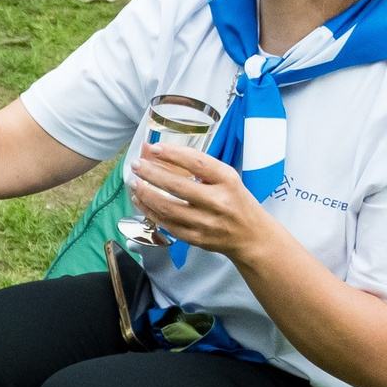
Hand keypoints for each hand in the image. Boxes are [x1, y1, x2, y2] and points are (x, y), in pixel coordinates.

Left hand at [128, 143, 276, 261]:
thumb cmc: (237, 202)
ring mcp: (206, 222)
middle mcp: (218, 202)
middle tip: (137, 165)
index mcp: (228, 181)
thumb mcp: (227, 179)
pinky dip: (150, 211)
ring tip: (135, 183)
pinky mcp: (195, 238)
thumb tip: (161, 154)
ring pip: (167, 207)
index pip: (197, 163)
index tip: (154, 148)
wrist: (252, 237)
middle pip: (176, 186)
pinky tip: (141, 201)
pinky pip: (166, 224)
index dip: (173, 154)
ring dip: (146, 194)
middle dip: (151, 173)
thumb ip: (199, 168)